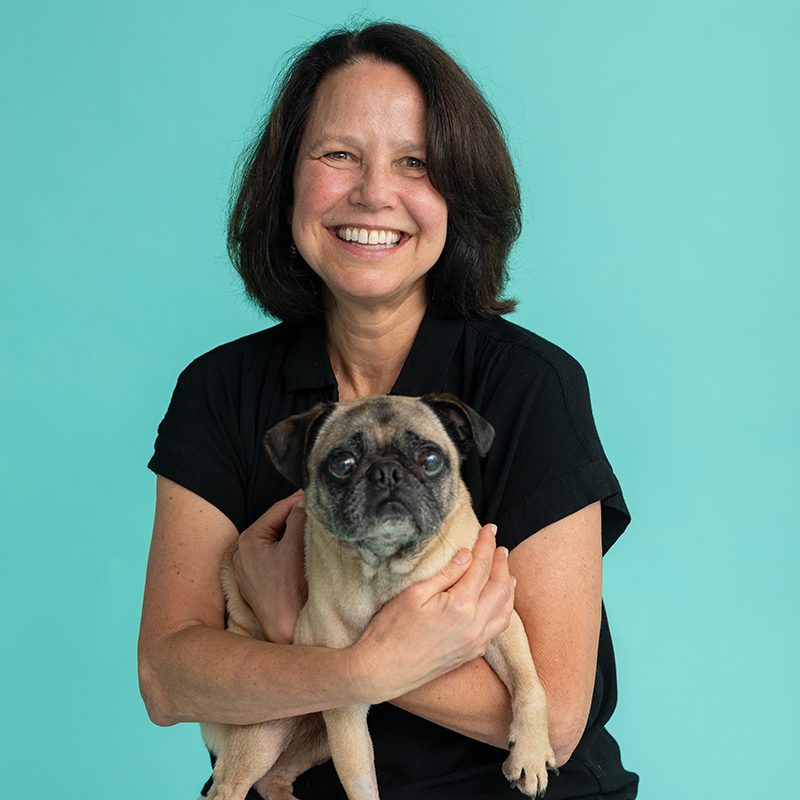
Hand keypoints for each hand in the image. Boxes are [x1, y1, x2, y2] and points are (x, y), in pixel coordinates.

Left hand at [233, 491, 306, 643]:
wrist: (287, 629)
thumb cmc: (289, 589)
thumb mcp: (295, 547)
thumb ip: (298, 518)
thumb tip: (304, 501)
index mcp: (249, 539)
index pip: (277, 509)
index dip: (299, 499)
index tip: (316, 493)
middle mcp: (242, 553)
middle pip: (275, 525)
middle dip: (296, 517)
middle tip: (317, 511)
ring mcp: (248, 570)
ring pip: (275, 541)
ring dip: (293, 534)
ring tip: (313, 529)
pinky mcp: (256, 583)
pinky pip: (273, 557)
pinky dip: (288, 551)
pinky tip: (303, 551)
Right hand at [349, 524, 515, 702]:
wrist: (382, 671)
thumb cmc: (391, 630)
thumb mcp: (415, 594)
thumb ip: (446, 574)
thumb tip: (467, 555)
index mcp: (460, 606)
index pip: (480, 567)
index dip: (486, 545)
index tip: (489, 529)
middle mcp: (475, 626)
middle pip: (499, 587)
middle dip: (501, 563)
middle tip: (498, 546)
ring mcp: (475, 643)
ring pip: (505, 611)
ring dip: (508, 588)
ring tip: (507, 572)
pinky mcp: (471, 654)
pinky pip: (497, 629)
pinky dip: (503, 611)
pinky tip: (499, 604)